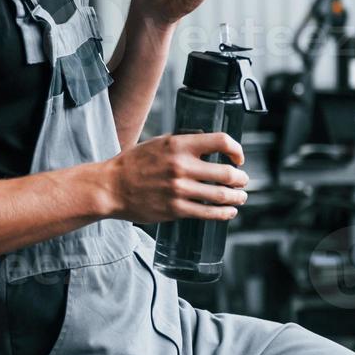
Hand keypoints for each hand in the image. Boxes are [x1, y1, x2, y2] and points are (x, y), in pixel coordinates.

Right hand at [108, 132, 248, 224]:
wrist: (111, 187)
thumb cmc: (134, 164)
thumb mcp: (158, 143)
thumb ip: (183, 142)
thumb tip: (209, 143)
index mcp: (178, 145)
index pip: (220, 141)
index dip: (236, 150)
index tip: (238, 158)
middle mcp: (181, 166)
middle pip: (226, 173)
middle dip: (241, 178)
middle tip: (243, 181)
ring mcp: (179, 190)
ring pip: (221, 195)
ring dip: (237, 197)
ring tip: (240, 197)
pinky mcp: (175, 209)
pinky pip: (208, 213)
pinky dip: (224, 213)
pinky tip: (229, 211)